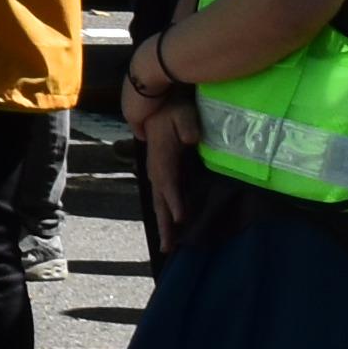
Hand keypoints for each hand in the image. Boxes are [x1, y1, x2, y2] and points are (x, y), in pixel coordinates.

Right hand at [124, 60, 199, 244]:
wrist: (157, 101)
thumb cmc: (174, 106)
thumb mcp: (183, 110)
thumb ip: (187, 123)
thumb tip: (192, 140)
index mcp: (161, 155)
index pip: (166, 181)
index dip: (174, 199)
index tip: (182, 218)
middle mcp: (156, 166)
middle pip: (159, 198)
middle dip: (164, 223)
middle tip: (168, 248)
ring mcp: (157, 169)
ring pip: (159, 200)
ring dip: (163, 222)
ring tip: (167, 245)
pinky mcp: (162, 170)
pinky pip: (162, 195)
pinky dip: (165, 212)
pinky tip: (172, 223)